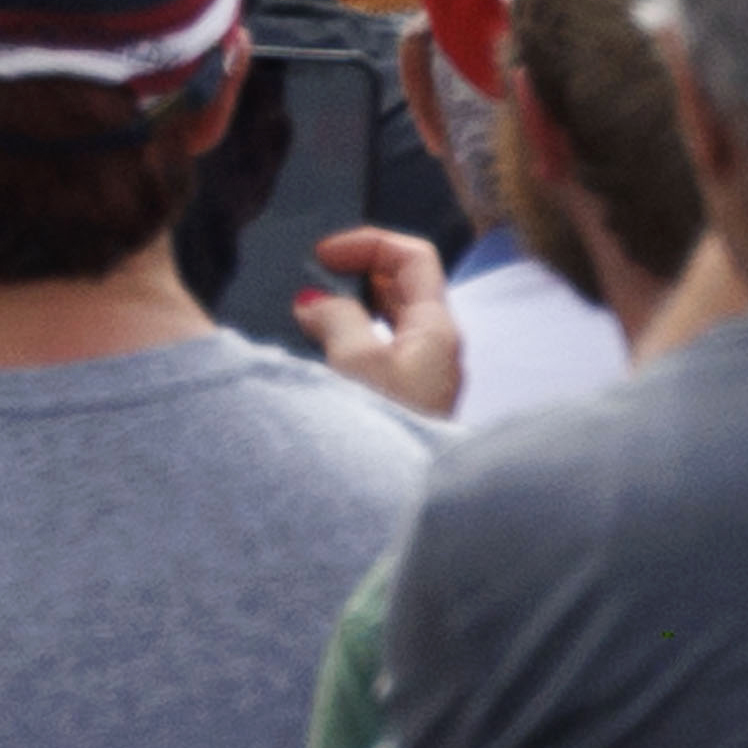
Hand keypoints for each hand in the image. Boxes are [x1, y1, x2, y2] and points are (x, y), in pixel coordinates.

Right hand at [297, 227, 463, 418]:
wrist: (400, 504)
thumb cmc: (390, 434)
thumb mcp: (357, 365)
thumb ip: (337, 319)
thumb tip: (315, 300)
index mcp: (438, 329)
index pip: (414, 257)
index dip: (369, 244)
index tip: (324, 254)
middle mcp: (436, 350)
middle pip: (401, 287)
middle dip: (356, 274)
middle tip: (312, 280)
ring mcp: (422, 378)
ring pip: (388, 322)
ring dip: (350, 310)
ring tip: (310, 316)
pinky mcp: (404, 404)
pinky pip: (378, 353)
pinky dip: (350, 341)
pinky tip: (322, 355)